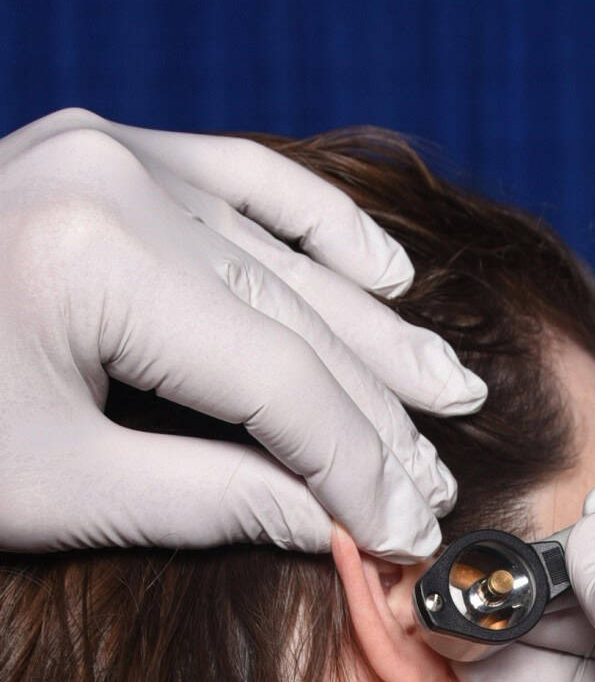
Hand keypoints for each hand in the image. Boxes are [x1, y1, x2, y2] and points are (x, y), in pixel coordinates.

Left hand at [0, 108, 485, 558]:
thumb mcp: (59, 490)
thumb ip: (214, 500)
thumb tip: (334, 523)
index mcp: (97, 261)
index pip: (279, 384)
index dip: (355, 467)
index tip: (404, 528)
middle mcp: (119, 182)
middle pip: (298, 323)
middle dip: (376, 417)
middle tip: (437, 481)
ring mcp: (118, 154)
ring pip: (288, 259)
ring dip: (374, 336)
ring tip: (448, 389)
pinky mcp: (113, 154)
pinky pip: (248, 179)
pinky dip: (322, 228)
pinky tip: (384, 275)